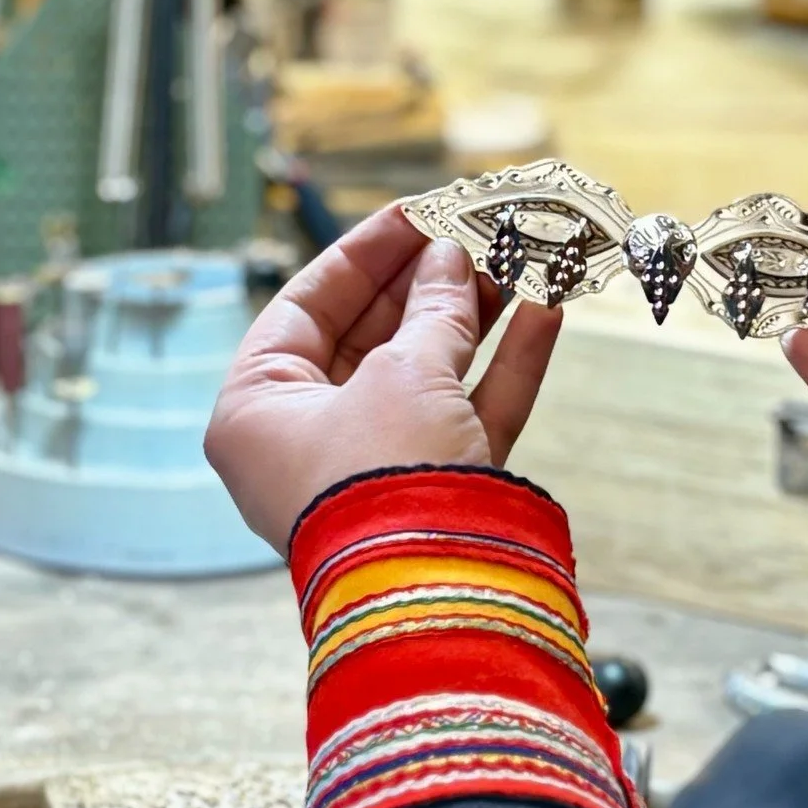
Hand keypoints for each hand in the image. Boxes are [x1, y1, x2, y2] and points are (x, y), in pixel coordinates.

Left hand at [205, 205, 562, 555]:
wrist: (436, 594)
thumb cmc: (386, 478)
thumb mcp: (404, 373)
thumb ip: (433, 309)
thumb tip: (449, 258)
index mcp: (260, 410)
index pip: (305, 308)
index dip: (365, 254)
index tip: (417, 213)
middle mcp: (311, 441)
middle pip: (373, 338)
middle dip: (431, 282)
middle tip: (476, 232)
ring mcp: (378, 468)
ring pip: (430, 373)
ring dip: (477, 317)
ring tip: (519, 260)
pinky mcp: (439, 492)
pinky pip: (470, 413)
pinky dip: (508, 366)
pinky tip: (547, 312)